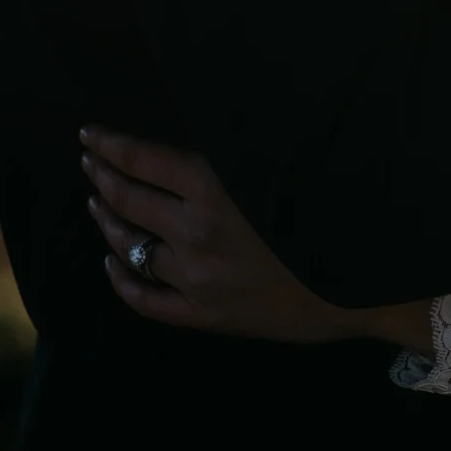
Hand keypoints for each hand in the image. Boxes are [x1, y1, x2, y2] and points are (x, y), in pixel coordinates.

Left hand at [79, 126, 425, 346]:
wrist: (362, 286)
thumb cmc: (327, 214)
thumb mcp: (279, 170)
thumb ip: (231, 157)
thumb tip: (192, 137)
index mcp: (215, 190)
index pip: (143, 161)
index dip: (111, 145)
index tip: (89, 134)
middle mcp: (196, 234)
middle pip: (128, 201)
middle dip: (101, 176)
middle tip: (87, 160)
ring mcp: (196, 280)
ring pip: (128, 248)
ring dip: (106, 221)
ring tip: (95, 201)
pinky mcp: (205, 316)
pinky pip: (146, 302)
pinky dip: (120, 281)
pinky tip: (109, 263)